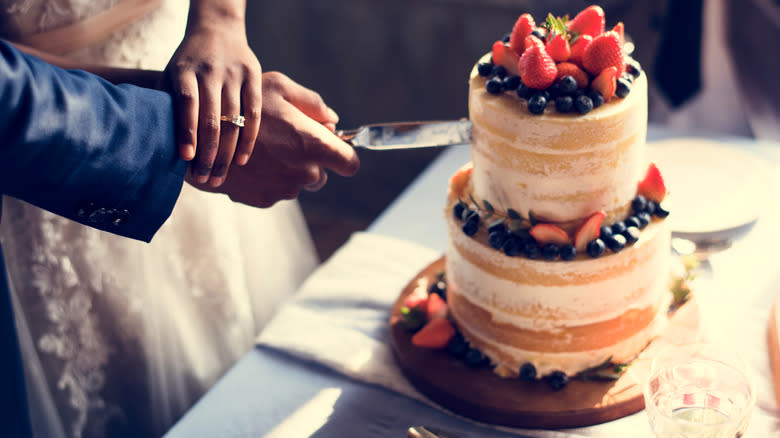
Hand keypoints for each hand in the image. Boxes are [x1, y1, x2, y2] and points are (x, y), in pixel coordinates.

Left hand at [165, 16, 261, 186]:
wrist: (217, 30)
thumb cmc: (187, 63)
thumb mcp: (170, 74)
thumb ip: (167, 104)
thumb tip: (158, 145)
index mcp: (184, 70)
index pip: (187, 104)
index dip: (187, 132)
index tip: (187, 159)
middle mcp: (210, 71)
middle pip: (212, 119)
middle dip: (209, 154)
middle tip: (205, 180)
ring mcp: (234, 74)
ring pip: (233, 120)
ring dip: (226, 153)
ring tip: (220, 177)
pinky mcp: (254, 77)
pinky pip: (254, 114)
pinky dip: (248, 139)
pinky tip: (241, 159)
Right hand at [186, 71, 358, 207]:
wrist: (199, 138)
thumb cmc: (240, 106)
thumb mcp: (278, 88)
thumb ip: (313, 104)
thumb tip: (332, 121)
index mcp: (313, 145)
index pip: (349, 163)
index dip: (343, 154)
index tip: (332, 147)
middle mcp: (304, 173)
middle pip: (321, 174)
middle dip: (309, 160)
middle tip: (284, 140)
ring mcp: (284, 190)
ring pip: (297, 183)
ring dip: (287, 170)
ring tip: (262, 149)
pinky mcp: (264, 200)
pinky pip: (276, 190)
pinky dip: (267, 178)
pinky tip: (250, 162)